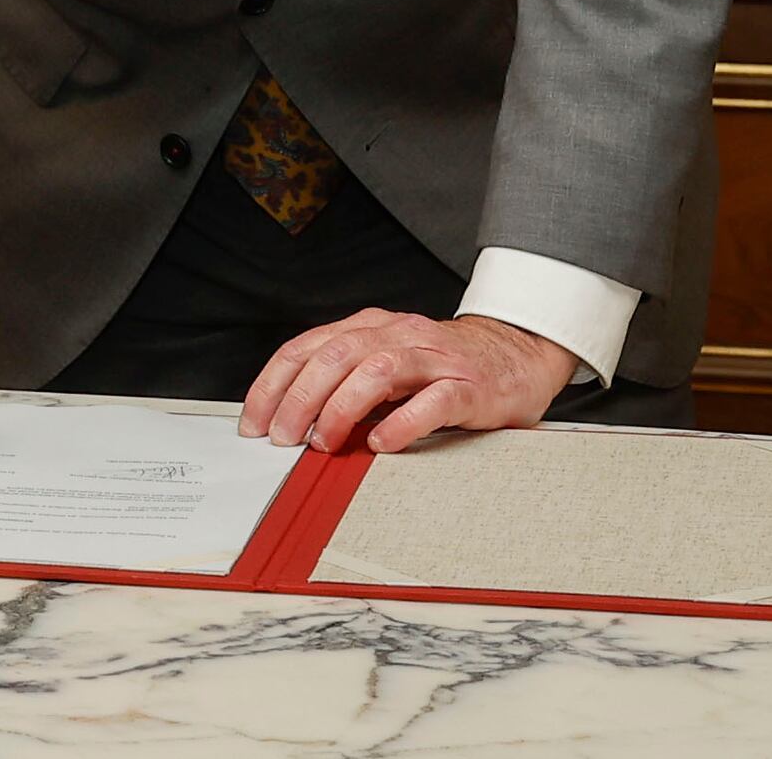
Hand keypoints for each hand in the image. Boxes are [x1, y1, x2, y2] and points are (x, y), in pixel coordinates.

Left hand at [241, 309, 575, 456]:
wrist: (516, 356)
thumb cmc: (443, 368)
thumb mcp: (386, 365)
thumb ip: (344, 383)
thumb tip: (291, 420)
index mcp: (371, 328)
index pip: (308, 347)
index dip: (274, 384)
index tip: (255, 422)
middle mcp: (399, 335)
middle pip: (337, 355)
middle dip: (301, 398)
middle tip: (284, 438)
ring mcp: (435, 359)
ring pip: (378, 370)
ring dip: (343, 407)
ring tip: (325, 441)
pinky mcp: (469, 387)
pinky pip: (433, 401)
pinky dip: (402, 422)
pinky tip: (382, 443)